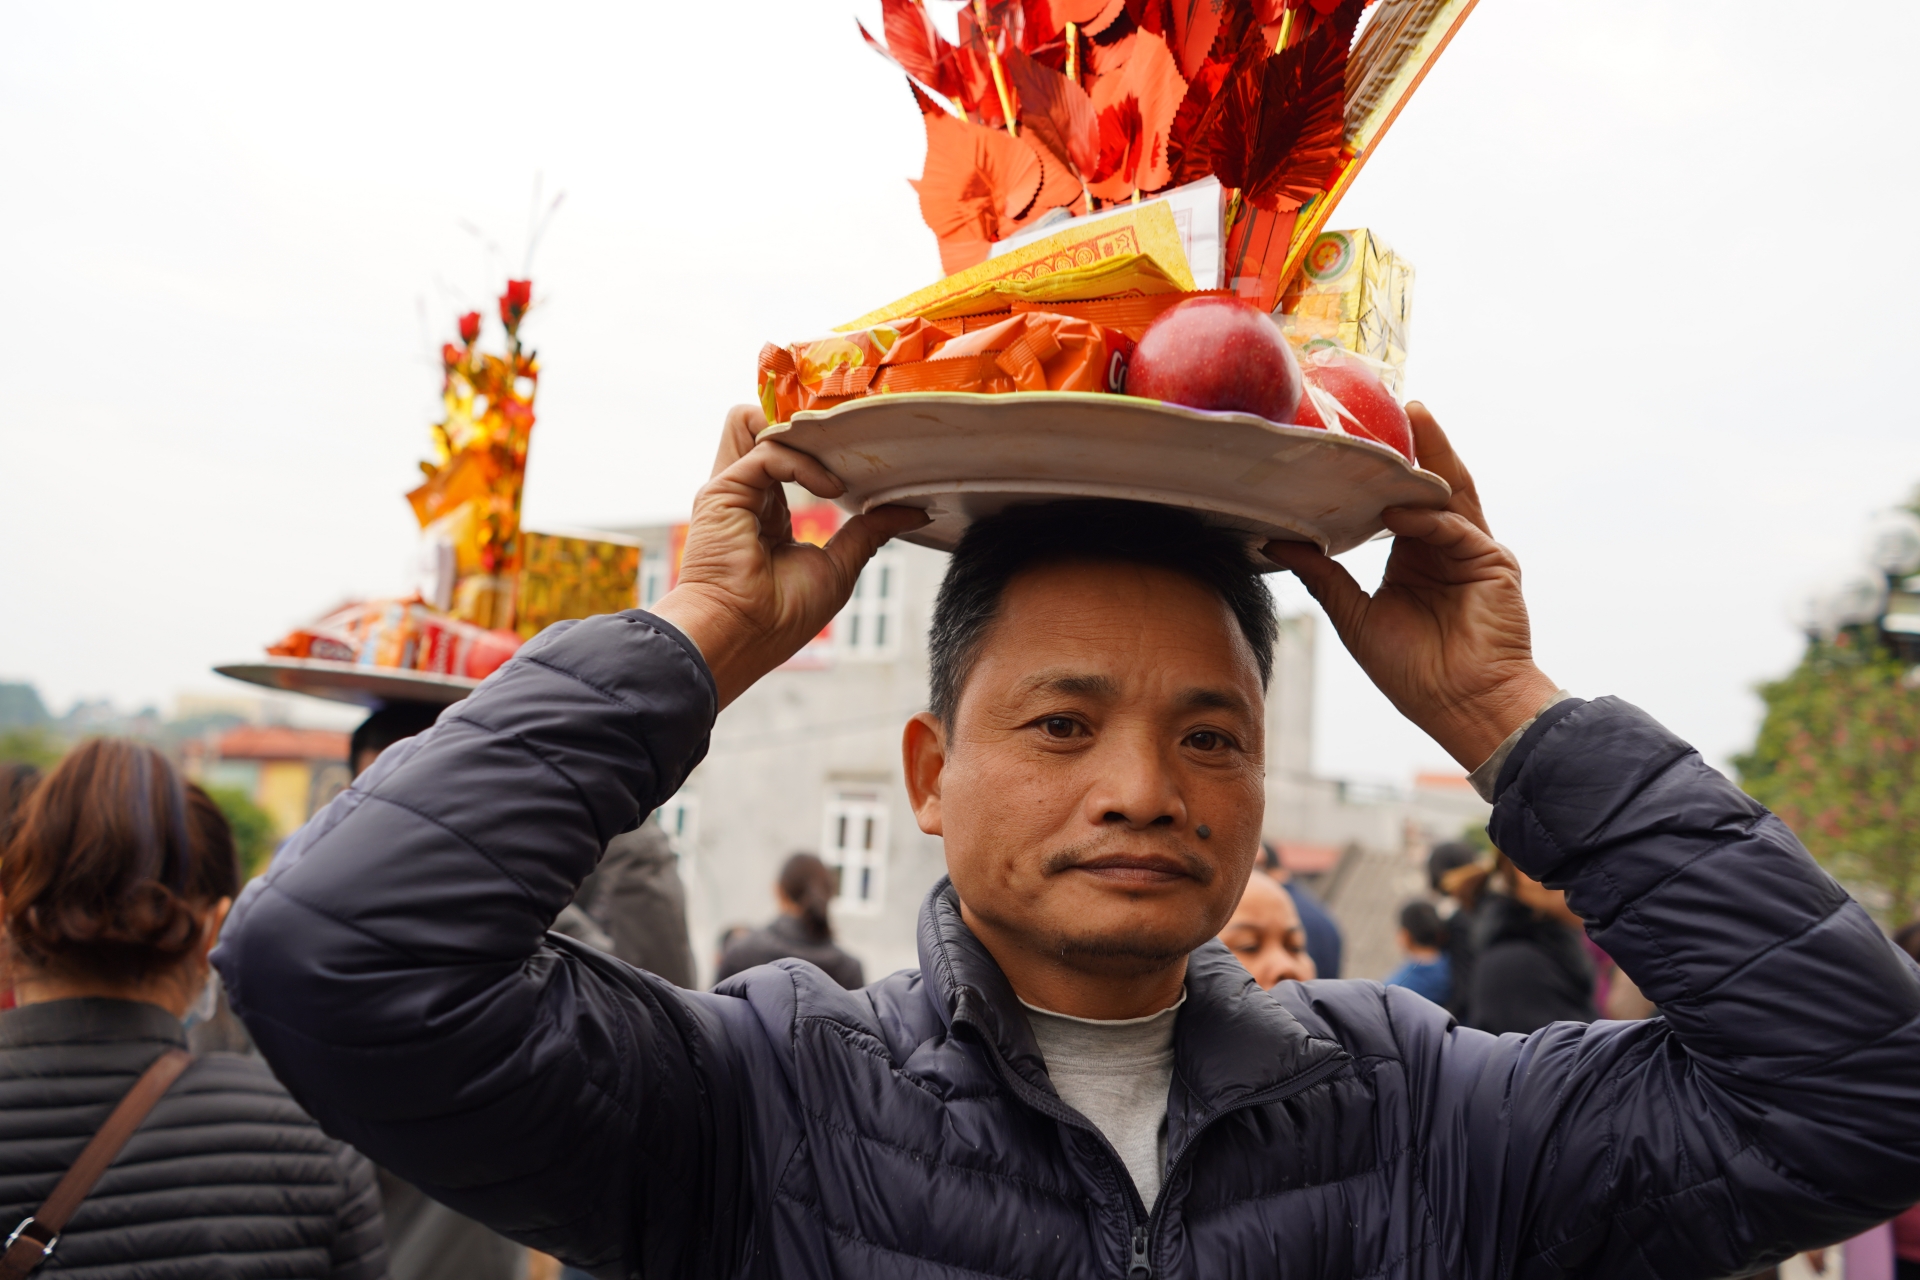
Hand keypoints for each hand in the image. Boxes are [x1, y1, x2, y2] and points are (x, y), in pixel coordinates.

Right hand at [650, 405, 928, 707]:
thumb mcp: (839, 566)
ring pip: (756, 424)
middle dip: (806, 426)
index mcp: (766, 512)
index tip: (864, 456)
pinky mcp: (723, 490)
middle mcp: (745, 495)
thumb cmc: (780, 617)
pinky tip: (831, 488)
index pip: (788, 456)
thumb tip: (912, 512)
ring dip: (799, 433)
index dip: (820, 447)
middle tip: (851, 438)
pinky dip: (804, 464)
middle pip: (766, 429)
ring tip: (837, 458)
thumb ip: (868, 530)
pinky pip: (768, 452)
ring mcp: (731, 490)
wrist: (742, 637)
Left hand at [1262, 404, 1556, 768]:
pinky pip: (1456, 530)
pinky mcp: (1494, 564)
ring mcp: (1473, 552)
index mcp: (1415, 556)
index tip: (1357, 439)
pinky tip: (1399, 512)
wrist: (1460, 706)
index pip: (1398, 501)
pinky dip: (1427, 519)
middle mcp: (1445, 547)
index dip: (1382, 472)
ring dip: (1434, 455)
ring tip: (1414, 418)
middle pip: (1430, 485)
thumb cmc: (1414, 671)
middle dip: (1417, 444)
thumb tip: (1276, 539)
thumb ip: (1322, 573)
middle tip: (1396, 403)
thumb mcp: (1354, 615)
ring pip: (1452, 493)